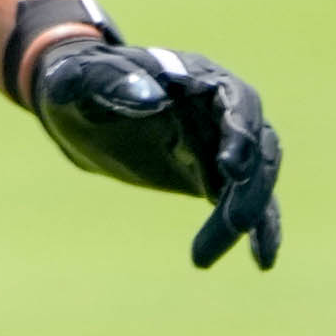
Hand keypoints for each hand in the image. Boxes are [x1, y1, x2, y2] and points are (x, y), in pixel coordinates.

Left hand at [28, 35, 281, 270]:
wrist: (72, 101)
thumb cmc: (75, 80)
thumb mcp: (76, 78)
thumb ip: (106, 80)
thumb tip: (149, 97)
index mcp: (196, 76)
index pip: (237, 100)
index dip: (240, 132)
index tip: (230, 168)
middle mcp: (220, 107)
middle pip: (256, 147)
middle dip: (247, 188)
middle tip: (232, 226)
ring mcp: (219, 140)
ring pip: (252, 179)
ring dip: (244, 216)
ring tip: (205, 256)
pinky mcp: (210, 172)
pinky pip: (242, 198)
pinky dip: (258, 228)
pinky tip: (262, 259)